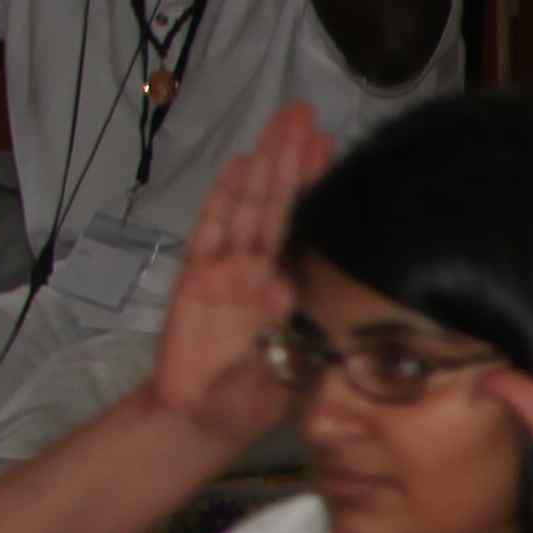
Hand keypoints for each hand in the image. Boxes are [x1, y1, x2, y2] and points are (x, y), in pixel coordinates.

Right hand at [145, 104, 331, 453]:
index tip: (336, 148)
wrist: (200, 418)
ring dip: (263, 168)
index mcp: (293, 288)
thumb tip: (280, 290)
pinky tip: (235, 167)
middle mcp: (263, 270)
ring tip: (278, 127)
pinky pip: (210, 232)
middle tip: (305, 115)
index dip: (318, 187)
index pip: (309, 228)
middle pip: (279, 205)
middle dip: (292, 160)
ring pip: (248, 209)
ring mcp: (229, 270)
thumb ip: (279, 334)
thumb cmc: (251, 399)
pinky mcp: (197, 278)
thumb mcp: (284, 372)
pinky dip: (221, 200)